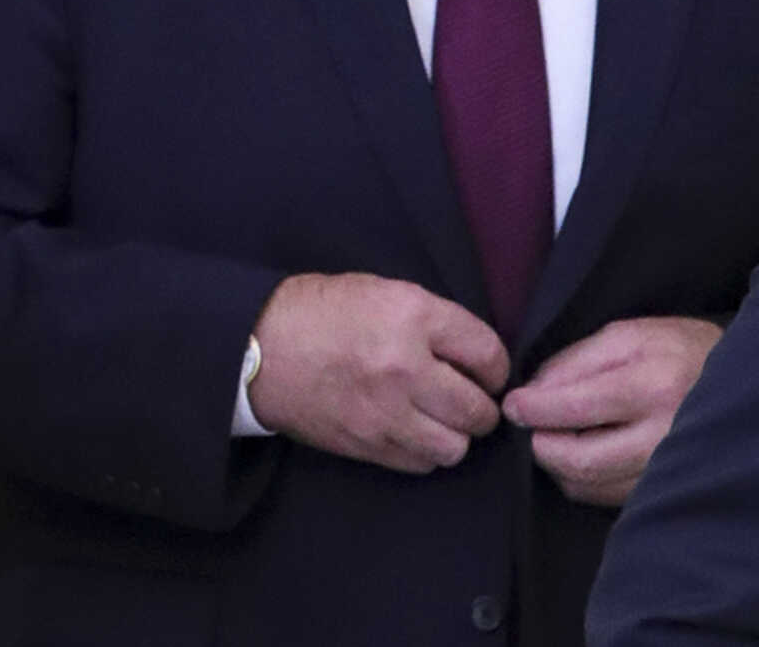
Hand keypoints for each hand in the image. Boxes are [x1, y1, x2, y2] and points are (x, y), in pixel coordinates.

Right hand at [247, 272, 509, 474]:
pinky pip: (418, 464)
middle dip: (484, 408)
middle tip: (475, 400)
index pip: (488, 353)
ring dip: (457, 435)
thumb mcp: (391, 293)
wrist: (261, 349)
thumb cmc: (328, 313)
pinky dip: (427, 452)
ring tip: (445, 420)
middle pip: (476, 409)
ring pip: (453, 447)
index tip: (490, 371)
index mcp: (414, 319)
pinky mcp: (364, 445)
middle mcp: (404, 368)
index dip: (498, 367)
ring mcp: (383, 413)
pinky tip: (418, 433)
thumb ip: (439, 323)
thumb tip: (479, 358)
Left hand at [503, 316, 721, 505]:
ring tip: (560, 436)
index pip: (577, 408)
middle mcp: (662, 436)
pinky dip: (583, 479)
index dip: (535, 410)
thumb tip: (531, 393)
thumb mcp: (630, 336)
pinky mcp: (664, 492)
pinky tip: (586, 453)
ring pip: (588, 485)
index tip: (514, 406)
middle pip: (579, 460)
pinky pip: (605, 497)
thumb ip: (577, 360)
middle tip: (534, 427)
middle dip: (543, 445)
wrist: (741, 382)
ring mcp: (666, 472)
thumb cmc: (680, 350)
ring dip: (559, 464)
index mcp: (653, 387)